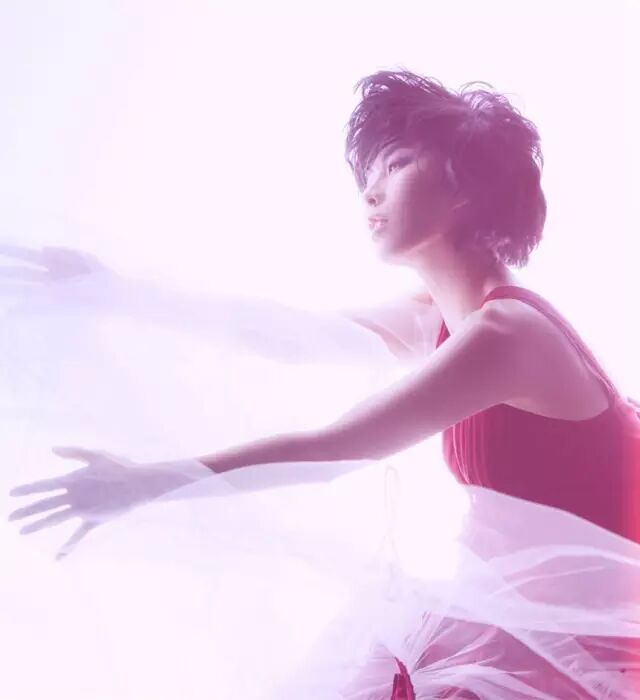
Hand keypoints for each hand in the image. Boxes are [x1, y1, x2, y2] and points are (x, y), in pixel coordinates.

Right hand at [0, 244, 116, 308]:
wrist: (117, 293)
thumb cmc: (103, 275)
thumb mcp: (84, 258)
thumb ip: (64, 252)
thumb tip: (42, 249)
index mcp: (54, 264)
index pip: (26, 256)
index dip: (11, 251)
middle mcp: (49, 278)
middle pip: (21, 272)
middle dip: (5, 271)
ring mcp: (53, 291)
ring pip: (25, 288)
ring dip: (10, 288)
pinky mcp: (61, 303)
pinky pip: (38, 305)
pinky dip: (25, 308)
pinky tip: (11, 311)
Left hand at [8, 447, 206, 559]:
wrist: (138, 485)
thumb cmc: (119, 467)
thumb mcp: (97, 455)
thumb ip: (74, 452)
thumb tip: (53, 449)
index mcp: (74, 480)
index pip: (44, 486)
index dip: (28, 490)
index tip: (12, 494)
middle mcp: (75, 497)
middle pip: (45, 505)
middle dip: (26, 511)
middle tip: (10, 517)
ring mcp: (83, 510)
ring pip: (55, 519)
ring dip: (37, 525)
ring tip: (21, 531)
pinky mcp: (93, 521)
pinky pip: (78, 535)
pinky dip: (68, 547)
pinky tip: (57, 558)